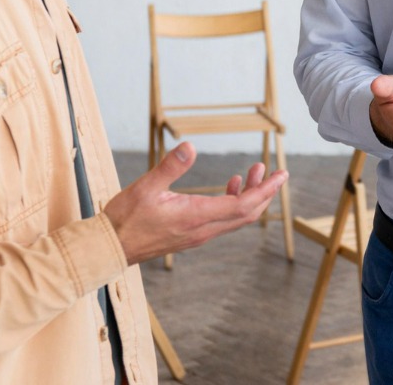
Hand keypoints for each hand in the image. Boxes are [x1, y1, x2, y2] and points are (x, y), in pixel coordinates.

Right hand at [104, 142, 287, 265]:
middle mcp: (203, 229)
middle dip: (264, 192)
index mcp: (196, 216)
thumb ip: (170, 166)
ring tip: (252, 172)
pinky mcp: (192, 235)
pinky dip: (234, 203)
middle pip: (247, 213)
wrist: (110, 248)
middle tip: (272, 170)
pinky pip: (223, 220)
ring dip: (250, 196)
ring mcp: (199, 234)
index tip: (282, 175)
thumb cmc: (125, 218)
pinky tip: (230, 187)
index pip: (244, 205)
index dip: (266, 190)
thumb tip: (190, 145)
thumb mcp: (146, 187)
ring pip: (236, 218)